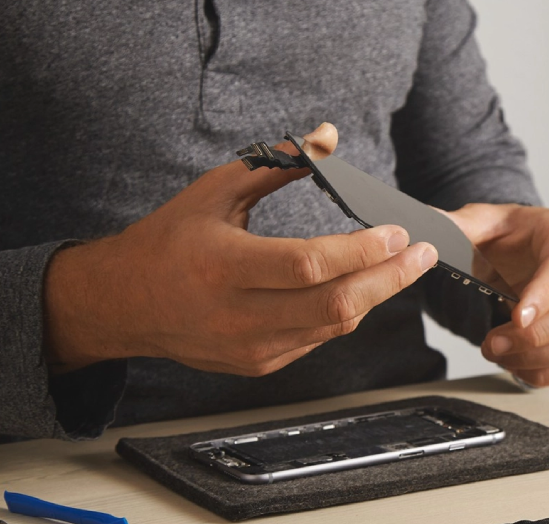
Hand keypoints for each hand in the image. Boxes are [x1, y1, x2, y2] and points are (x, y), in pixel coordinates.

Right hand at [44, 123, 438, 375]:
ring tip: (405, 266)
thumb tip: (328, 135)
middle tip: (424, 254)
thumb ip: (276, 164)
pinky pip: (319, 339)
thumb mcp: (215, 191)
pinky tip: (364, 287)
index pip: (310, 265)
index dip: (362, 252)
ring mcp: (251, 346)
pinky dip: (347, 312)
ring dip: (377, 295)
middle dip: (391, 278)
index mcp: (223, 266)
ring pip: (335, 326)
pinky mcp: (260, 364)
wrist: (124, 304)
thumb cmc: (171, 240)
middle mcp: (237, 314)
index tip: (398, 232)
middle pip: (336, 305)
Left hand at [441, 204, 548, 386]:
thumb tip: (424, 232)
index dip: (544, 296)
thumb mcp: (482, 221)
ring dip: (533, 358)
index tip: (516, 318)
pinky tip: (513, 363)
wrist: (527, 248)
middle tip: (491, 343)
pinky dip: (540, 373)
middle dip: (531, 337)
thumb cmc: (511, 235)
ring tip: (495, 352)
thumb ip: (456, 226)